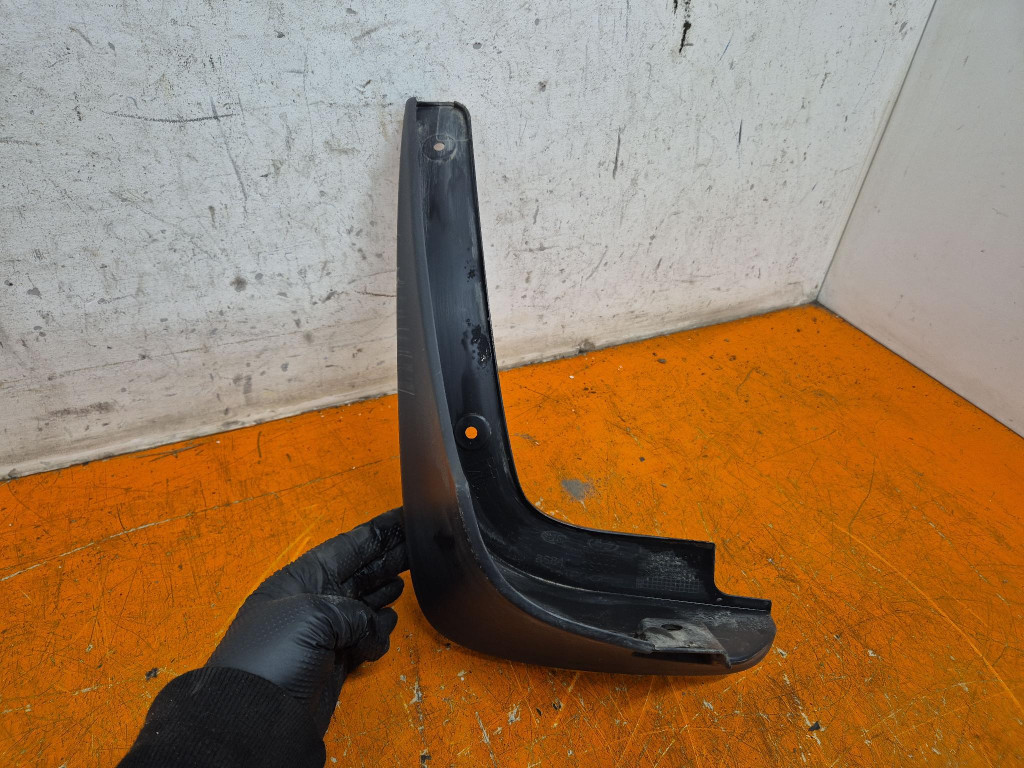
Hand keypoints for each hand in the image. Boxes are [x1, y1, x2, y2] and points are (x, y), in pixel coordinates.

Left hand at [207, 509, 406, 735]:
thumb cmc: (271, 656)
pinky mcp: (333, 662)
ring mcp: (323, 633)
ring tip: (405, 579)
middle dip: (389, 558)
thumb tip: (373, 628)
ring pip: (364, 604)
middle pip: (360, 571)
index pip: (348, 545)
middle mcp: (314, 600)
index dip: (378, 531)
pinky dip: (377, 632)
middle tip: (420, 544)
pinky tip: (387, 624)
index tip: (406, 517)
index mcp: (302, 578)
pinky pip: (364, 638)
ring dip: (384, 592)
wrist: (255, 716)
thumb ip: (353, 611)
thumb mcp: (312, 615)